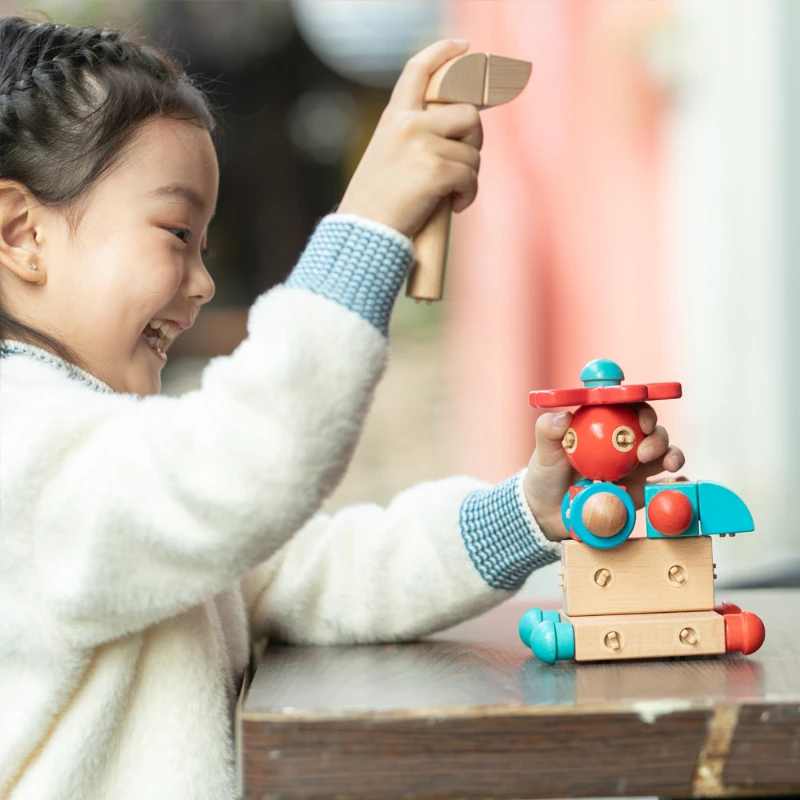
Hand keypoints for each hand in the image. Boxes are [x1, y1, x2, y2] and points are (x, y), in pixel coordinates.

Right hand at [337, 39, 482, 237]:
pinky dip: (468, 194)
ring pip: (473, 151)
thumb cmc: (375, 203)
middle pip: (467, 114)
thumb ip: (413, 136)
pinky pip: (471, 176)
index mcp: (394, 118)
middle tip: (464, 164)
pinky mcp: (436, 170)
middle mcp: (408, 124)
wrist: (364, 232)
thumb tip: (455, 133)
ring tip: (452, 194)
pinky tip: (455, 206)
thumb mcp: (387, 157)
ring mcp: (422, 145)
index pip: (418, 70)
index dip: (443, 52)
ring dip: (469, 176)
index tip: (464, 47)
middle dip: (474, 140)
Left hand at [523, 404, 685, 541]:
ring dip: (672, 455)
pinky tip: (679, 482)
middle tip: (645, 452)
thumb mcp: (544, 451)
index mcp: (604, 425)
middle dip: (657, 437)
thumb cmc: (546, 474)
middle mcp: (624, 443)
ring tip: (669, 465)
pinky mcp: (640, 492)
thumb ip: (548, 431)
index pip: (629, 409)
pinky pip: (663, 486)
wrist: (549, 512)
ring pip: (664, 454)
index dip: (641, 410)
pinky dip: (676, 482)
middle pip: (652, 431)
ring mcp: (634, 467)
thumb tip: (563, 418)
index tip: (642, 422)